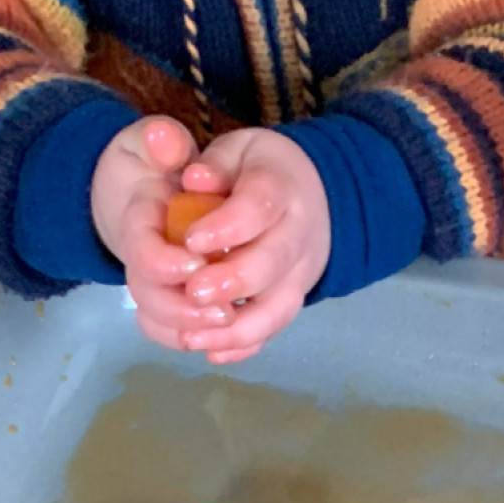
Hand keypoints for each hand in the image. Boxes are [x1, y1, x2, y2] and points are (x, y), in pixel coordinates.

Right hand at [91, 116, 216, 353]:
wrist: (161, 190)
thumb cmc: (166, 164)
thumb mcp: (160, 141)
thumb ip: (161, 141)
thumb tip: (165, 141)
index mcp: (139, 217)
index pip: (140, 249)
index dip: (163, 262)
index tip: (194, 257)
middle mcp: (148, 259)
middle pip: (151, 297)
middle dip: (185, 308)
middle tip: (224, 307)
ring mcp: (165, 287)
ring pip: (170, 324)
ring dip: (200, 333)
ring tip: (235, 324)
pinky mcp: (185, 306)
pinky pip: (189, 338)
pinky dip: (215, 348)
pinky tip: (239, 346)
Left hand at [173, 129, 330, 365]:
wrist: (312, 196)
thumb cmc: (260, 171)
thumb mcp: (239, 151)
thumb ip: (216, 164)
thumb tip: (193, 180)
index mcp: (282, 189)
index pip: (261, 207)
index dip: (228, 226)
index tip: (191, 240)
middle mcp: (299, 236)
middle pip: (273, 264)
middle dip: (234, 282)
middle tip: (194, 293)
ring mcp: (299, 275)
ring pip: (277, 308)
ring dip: (236, 328)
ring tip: (194, 337)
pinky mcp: (291, 300)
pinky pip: (273, 329)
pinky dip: (244, 346)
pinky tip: (211, 351)